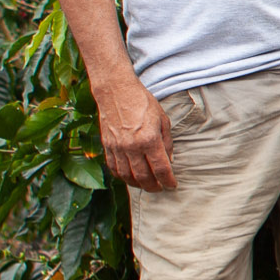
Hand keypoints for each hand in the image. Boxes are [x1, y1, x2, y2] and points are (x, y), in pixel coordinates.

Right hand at [95, 76, 176, 192]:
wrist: (116, 91)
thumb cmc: (142, 102)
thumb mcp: (162, 119)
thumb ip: (167, 142)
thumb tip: (169, 160)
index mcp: (149, 139)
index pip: (161, 169)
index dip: (168, 181)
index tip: (172, 185)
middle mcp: (132, 146)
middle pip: (143, 177)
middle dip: (153, 187)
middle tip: (160, 188)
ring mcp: (117, 147)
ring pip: (127, 176)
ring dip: (137, 184)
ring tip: (146, 186)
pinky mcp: (107, 146)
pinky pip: (113, 168)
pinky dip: (122, 176)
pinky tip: (129, 177)